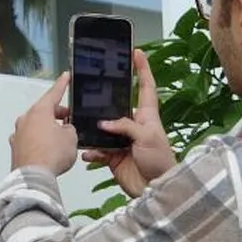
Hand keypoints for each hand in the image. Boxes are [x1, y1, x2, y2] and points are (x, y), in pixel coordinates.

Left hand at [10, 72, 78, 175]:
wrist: (34, 177)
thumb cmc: (52, 154)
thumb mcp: (71, 138)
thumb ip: (69, 129)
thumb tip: (64, 131)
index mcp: (39, 111)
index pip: (53, 93)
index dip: (62, 85)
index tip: (65, 76)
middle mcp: (25, 119)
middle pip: (44, 111)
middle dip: (57, 114)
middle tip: (70, 119)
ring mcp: (18, 134)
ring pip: (36, 126)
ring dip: (48, 129)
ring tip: (61, 138)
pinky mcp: (16, 148)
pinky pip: (31, 139)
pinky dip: (40, 141)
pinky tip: (49, 150)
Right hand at [80, 50, 175, 197]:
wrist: (155, 189)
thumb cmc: (161, 161)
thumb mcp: (148, 137)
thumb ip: (126, 126)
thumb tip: (105, 122)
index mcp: (147, 116)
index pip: (145, 87)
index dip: (143, 69)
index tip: (137, 52)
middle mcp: (133, 125)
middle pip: (116, 106)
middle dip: (104, 99)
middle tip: (90, 90)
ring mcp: (122, 141)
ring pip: (102, 128)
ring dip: (92, 128)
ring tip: (80, 124)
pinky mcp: (113, 156)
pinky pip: (97, 150)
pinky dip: (90, 151)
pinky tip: (86, 152)